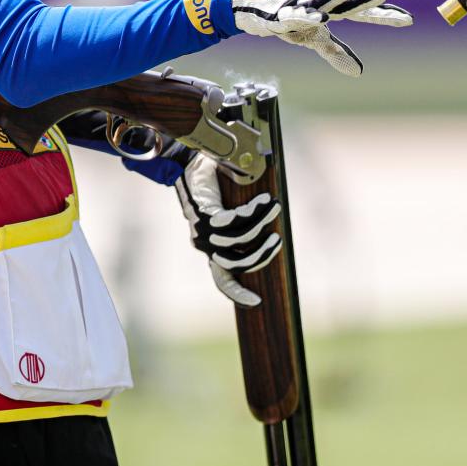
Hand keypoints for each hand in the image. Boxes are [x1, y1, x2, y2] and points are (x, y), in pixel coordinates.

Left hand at [175, 153, 281, 307]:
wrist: (189, 163)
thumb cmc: (212, 187)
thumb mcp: (228, 212)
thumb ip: (244, 225)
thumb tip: (272, 234)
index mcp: (210, 248)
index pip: (222, 279)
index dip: (237, 294)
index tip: (256, 303)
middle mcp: (204, 244)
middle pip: (236, 265)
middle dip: (261, 256)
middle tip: (278, 240)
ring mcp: (202, 230)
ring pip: (239, 241)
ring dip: (261, 226)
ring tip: (275, 208)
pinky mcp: (203, 214)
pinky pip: (233, 220)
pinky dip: (252, 212)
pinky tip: (264, 200)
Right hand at [232, 0, 412, 76]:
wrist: (256, 8)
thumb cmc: (291, 20)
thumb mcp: (315, 40)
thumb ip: (336, 52)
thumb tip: (360, 73)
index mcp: (333, 12)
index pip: (363, 14)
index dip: (384, 16)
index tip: (408, 19)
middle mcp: (322, 5)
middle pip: (348, 4)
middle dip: (365, 0)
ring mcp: (303, 5)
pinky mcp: (284, 12)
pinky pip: (298, 13)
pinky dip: (308, 14)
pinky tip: (319, 16)